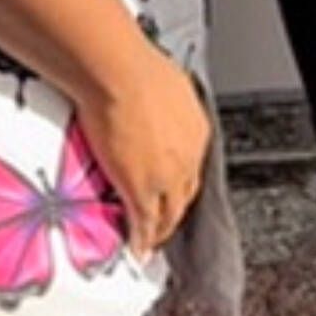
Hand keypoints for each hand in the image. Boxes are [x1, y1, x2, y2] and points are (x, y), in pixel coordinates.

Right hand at [78, 37, 211, 258]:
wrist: (120, 74)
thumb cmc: (134, 68)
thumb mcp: (163, 86)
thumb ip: (161, 104)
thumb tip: (148, 102)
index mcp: (196, 130)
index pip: (192, 167)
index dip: (181, 183)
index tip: (172, 190)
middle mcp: (188, 157)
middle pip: (185, 195)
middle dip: (174, 212)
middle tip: (163, 222)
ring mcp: (167, 177)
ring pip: (168, 215)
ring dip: (159, 230)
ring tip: (150, 241)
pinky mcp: (142, 190)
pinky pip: (144, 223)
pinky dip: (141, 239)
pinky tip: (137, 248)